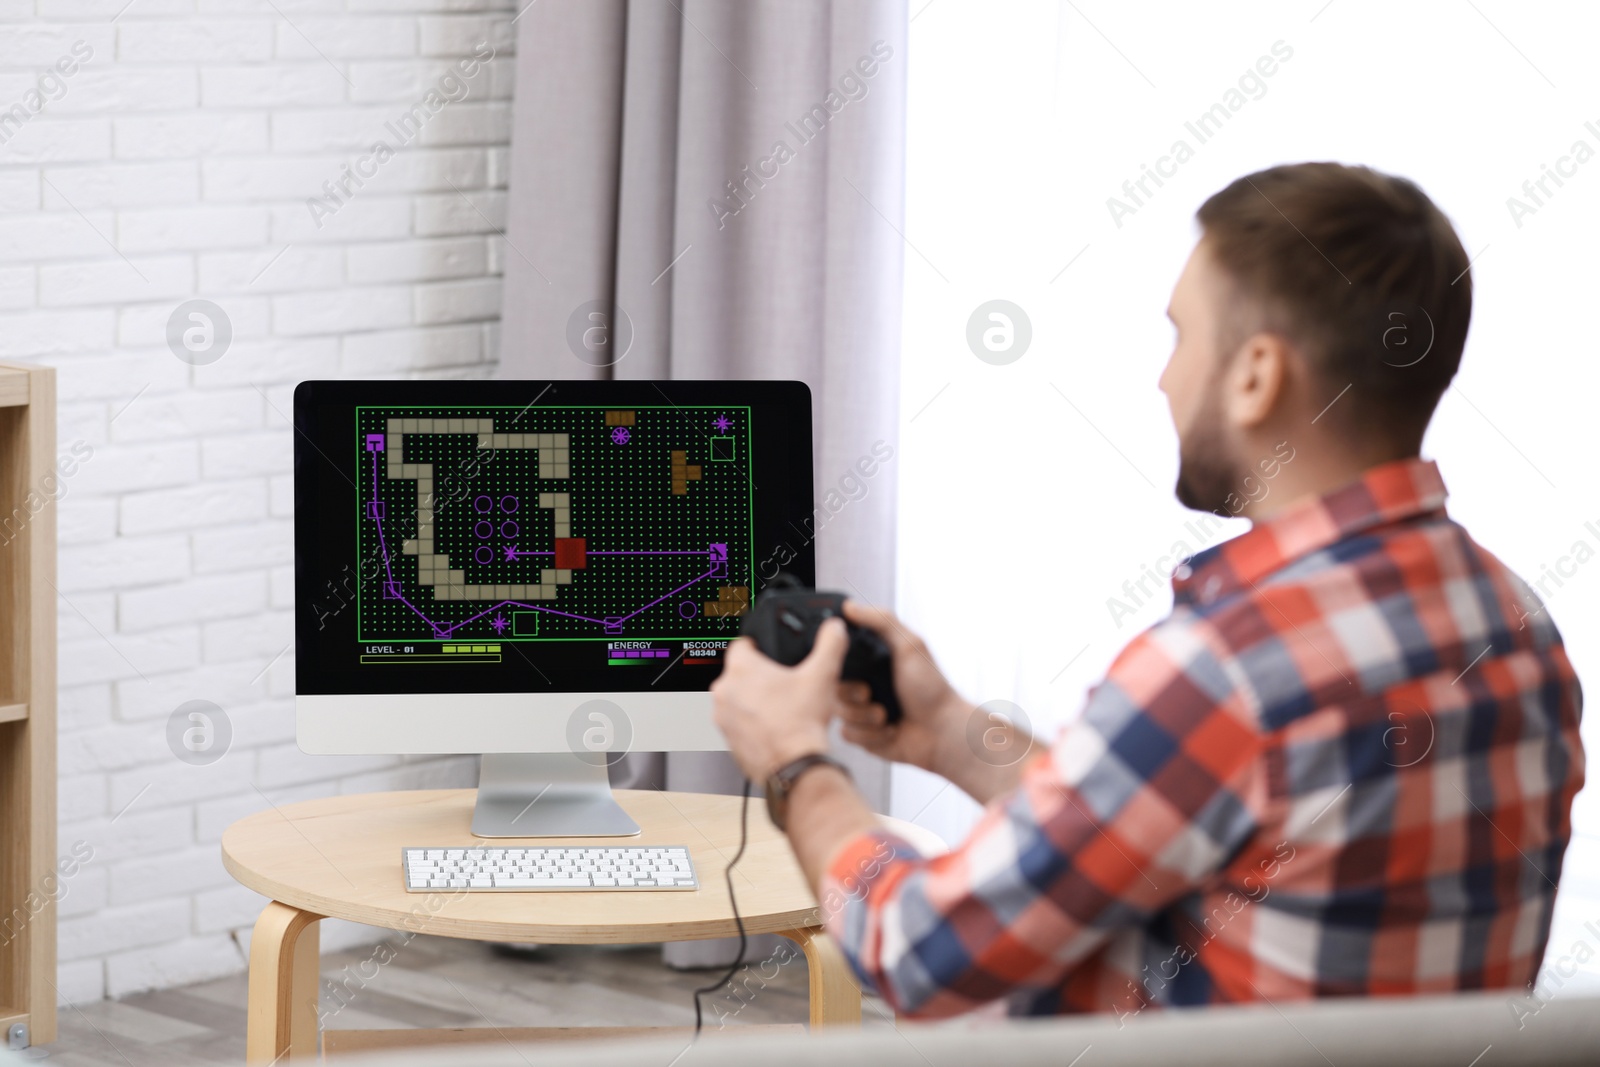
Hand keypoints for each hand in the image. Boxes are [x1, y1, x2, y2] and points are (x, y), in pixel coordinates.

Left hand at [711, 618, 850, 782]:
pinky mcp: (727, 740)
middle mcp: (725, 691)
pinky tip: (774, 727)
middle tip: (782, 684)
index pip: (742, 644)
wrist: (795, 767)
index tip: (770, 653)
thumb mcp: (823, 676)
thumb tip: (835, 628)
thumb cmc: (801, 726)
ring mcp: (723, 718)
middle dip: (759, 676)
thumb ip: (830, 644)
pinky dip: (751, 723)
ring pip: (737, 699)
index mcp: (742, 669)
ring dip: (753, 700)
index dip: (759, 646)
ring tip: (780, 708)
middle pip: (739, 673)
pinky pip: (737, 723)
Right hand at [836, 601, 970, 777]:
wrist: (942, 731)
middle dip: (853, 693)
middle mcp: (866, 685)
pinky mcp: (864, 735)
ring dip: (865, 715)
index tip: (854, 668)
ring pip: (839, 712)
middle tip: (871, 692)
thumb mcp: (909, 645)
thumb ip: (881, 621)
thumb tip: (850, 606)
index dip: (839, 664)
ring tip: (887, 714)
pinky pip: (848, 734)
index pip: (838, 659)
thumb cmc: (931, 688)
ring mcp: (864, 711)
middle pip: (833, 686)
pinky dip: (869, 734)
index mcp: (873, 663)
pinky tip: (889, 729)